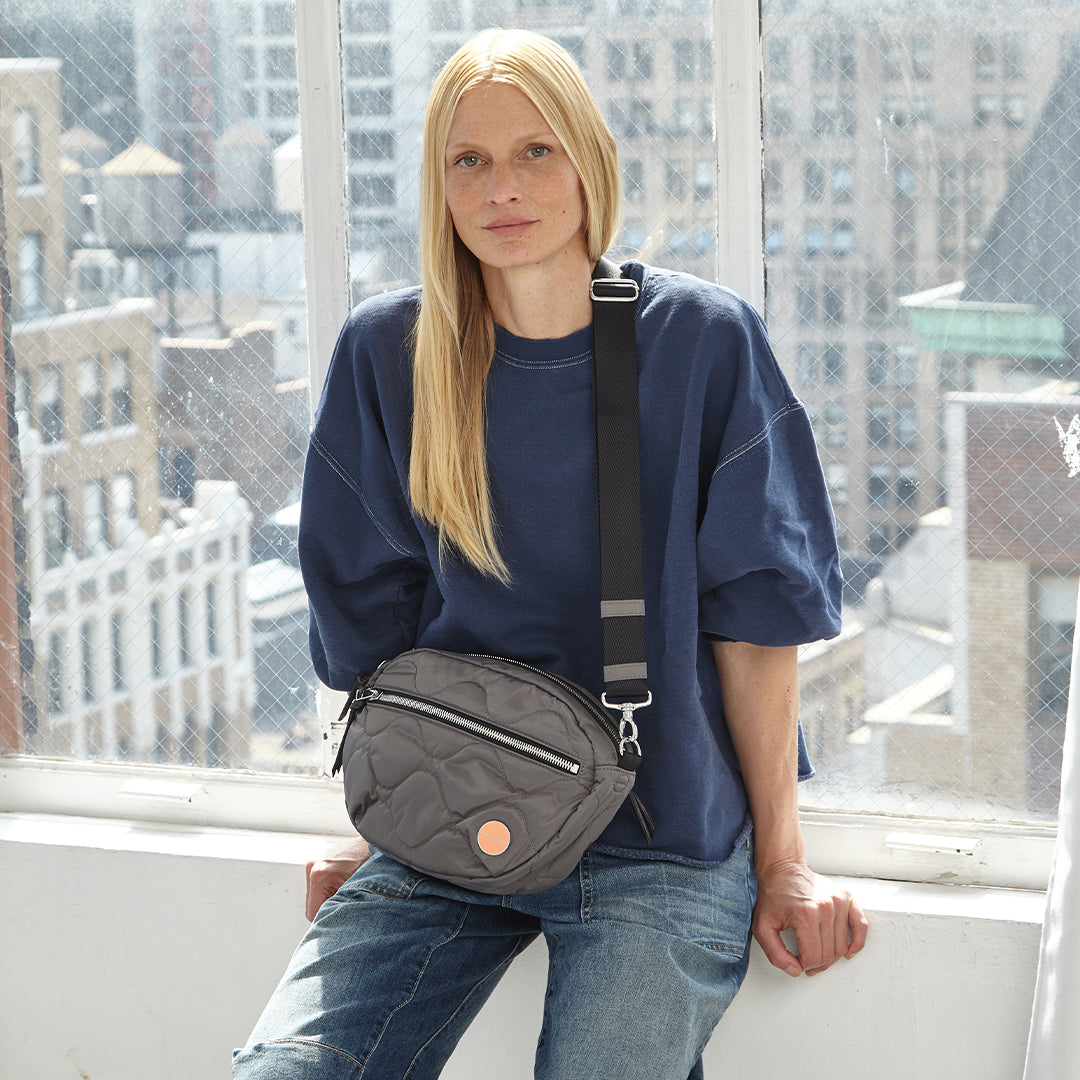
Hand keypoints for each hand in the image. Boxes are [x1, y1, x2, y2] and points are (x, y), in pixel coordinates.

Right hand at [305, 837, 371, 920]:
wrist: (377, 842)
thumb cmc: (371, 862)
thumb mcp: (356, 891)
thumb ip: (340, 908)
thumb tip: (335, 923)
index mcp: (319, 875)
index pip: (312, 913)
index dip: (328, 918)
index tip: (342, 917)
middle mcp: (312, 866)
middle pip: (311, 904)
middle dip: (328, 907)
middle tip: (347, 904)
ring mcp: (314, 861)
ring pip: (314, 895)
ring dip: (327, 898)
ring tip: (347, 891)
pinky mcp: (318, 859)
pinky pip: (318, 884)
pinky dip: (328, 888)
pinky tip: (343, 884)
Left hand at [752, 859, 867, 976]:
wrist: (783, 868)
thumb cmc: (772, 894)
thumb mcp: (762, 925)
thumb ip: (775, 954)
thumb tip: (795, 971)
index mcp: (805, 914)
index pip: (813, 957)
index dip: (804, 966)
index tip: (796, 962)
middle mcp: (826, 907)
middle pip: (829, 954)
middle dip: (817, 964)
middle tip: (806, 962)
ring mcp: (838, 901)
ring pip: (842, 945)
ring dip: (831, 957)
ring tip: (818, 955)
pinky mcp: (846, 897)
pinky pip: (861, 926)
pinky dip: (857, 943)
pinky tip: (848, 952)